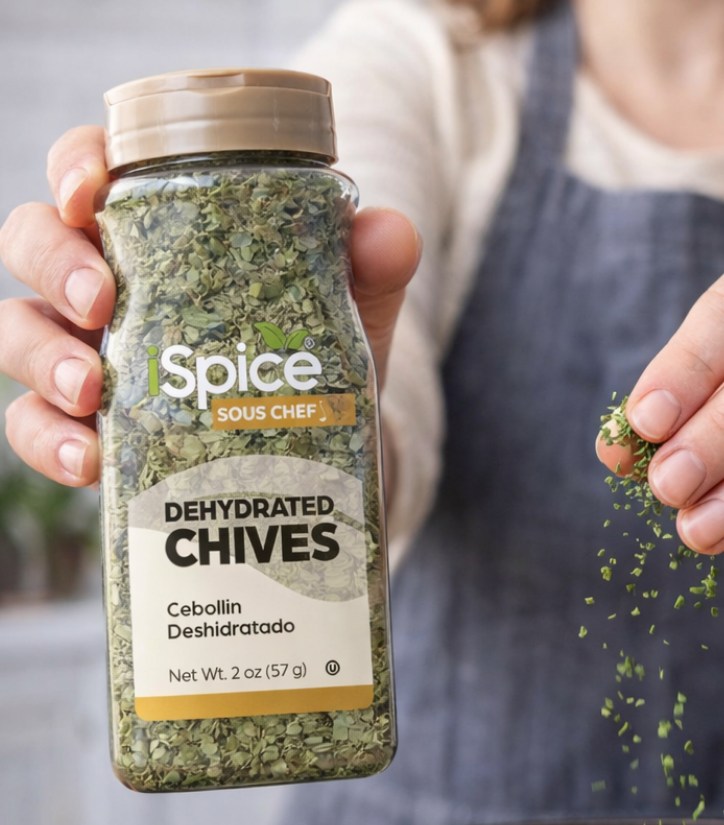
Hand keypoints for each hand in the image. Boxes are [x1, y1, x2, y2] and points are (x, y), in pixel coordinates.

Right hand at [0, 126, 419, 486]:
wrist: (318, 455)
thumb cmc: (315, 360)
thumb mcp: (349, 315)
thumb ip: (368, 272)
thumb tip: (390, 233)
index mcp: (161, 234)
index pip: (96, 174)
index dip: (75, 166)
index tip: (90, 188)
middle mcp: (111, 285)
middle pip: (34, 242)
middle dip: (53, 263)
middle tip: (101, 301)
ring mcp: (91, 354)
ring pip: (17, 332)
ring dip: (42, 357)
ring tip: (92, 390)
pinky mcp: (92, 428)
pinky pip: (34, 427)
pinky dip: (47, 441)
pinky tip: (86, 462)